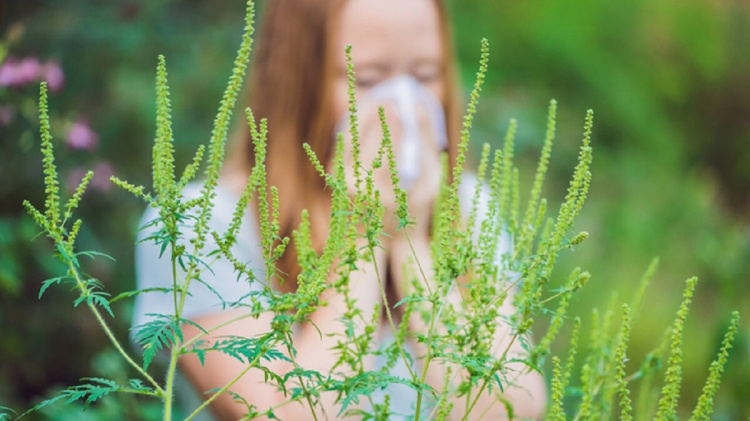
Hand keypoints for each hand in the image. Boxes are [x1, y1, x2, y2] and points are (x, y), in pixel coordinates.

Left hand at [339, 99, 443, 237]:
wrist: (376, 238)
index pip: (388, 150)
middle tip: (390, 99)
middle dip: (378, 117)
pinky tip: (365, 115)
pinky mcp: (336, 176)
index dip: (394, 125)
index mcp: (384, 192)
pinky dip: (354, 128)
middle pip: (366, 141)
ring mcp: (344, 181)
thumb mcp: (428, 184)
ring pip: (350, 138)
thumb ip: (428, 147)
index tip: (402, 105)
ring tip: (377, 101)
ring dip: (361, 117)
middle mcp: (359, 185)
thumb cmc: (410, 212)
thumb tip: (421, 110)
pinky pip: (344, 145)